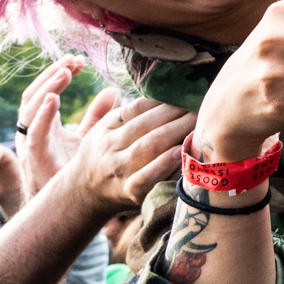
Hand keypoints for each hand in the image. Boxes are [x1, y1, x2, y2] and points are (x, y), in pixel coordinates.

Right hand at [19, 71, 122, 200]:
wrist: (66, 205)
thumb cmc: (72, 170)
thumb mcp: (88, 137)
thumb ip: (97, 116)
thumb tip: (113, 90)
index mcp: (45, 124)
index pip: (47, 91)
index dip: (59, 74)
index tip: (78, 61)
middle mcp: (32, 130)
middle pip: (35, 94)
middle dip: (52, 75)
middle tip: (72, 61)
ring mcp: (30, 143)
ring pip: (29, 109)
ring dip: (47, 88)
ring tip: (64, 73)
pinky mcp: (33, 158)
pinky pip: (33, 132)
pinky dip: (42, 114)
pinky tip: (54, 99)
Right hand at [53, 91, 195, 220]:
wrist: (84, 194)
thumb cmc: (102, 156)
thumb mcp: (96, 130)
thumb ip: (106, 108)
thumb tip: (115, 89)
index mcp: (106, 128)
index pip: (136, 108)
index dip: (162, 99)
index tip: (184, 92)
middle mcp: (110, 147)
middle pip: (146, 126)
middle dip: (175, 113)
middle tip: (199, 104)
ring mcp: (119, 170)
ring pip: (148, 147)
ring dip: (175, 132)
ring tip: (198, 121)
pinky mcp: (129, 192)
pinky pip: (145, 178)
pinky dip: (162, 165)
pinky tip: (180, 153)